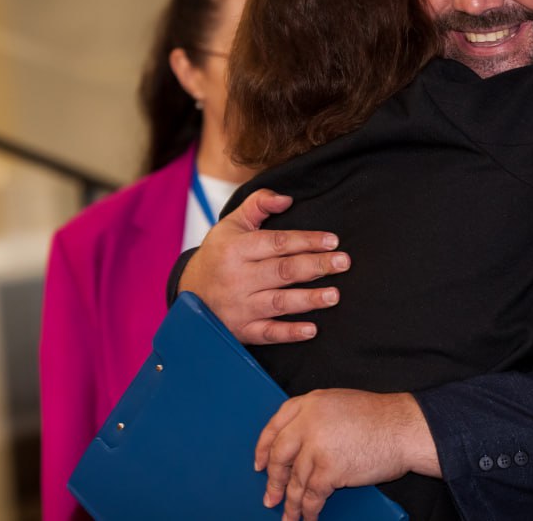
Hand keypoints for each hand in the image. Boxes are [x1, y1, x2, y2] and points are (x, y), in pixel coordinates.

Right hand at [178, 189, 349, 343]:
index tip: (333, 240)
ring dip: (309, 299)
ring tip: (334, 295)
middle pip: (283, 271)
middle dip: (316, 266)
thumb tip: (286, 198)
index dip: (306, 240)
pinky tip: (312, 330)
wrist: (188, 295)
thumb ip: (258, 204)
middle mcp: (238, 278)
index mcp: (236, 250)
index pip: (277, 243)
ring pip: (279, 303)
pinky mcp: (242, 331)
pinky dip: (289, 333)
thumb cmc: (217, 255)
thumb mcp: (231, 225)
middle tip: (344, 262)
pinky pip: (268, 334)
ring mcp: (240, 307)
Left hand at [254, 389, 440, 520]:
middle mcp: (309, 421)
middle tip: (270, 496)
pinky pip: (312, 495)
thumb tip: (298, 444)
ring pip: (295, 480)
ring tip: (288, 515)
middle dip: (273, 479)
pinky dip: (309, 510)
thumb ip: (317, 417)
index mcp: (311, 402)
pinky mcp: (330, 469)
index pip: (276, 424)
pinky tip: (308, 517)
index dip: (264, 446)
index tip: (259, 463)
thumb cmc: (381, 418)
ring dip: (291, 502)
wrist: (405, 428)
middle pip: (279, 454)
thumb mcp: (341, 404)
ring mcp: (318, 446)